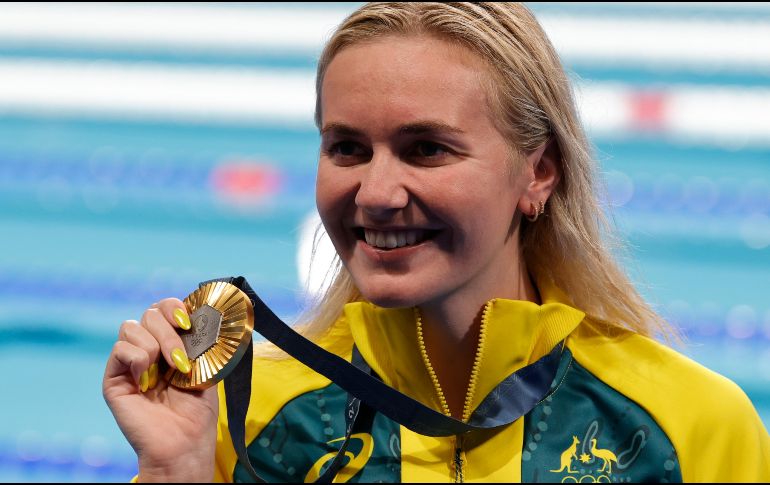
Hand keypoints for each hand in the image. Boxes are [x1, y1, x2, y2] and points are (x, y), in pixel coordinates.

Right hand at [102, 298, 217, 481]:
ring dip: (156, 345)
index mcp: (170, 342)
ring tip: (168, 372)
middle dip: (169, 331)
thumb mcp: (205, 367)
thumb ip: (197, 339)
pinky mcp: (114, 377)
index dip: (174, 307)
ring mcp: (129, 362)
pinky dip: (137, 359)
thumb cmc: (198, 410)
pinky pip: (120, 348)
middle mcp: (148, 348)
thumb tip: (199, 314)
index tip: (188, 321)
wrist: (184, 442)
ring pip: (131, 326)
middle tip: (182, 359)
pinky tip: (146, 381)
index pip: (163, 307)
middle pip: (149, 313)